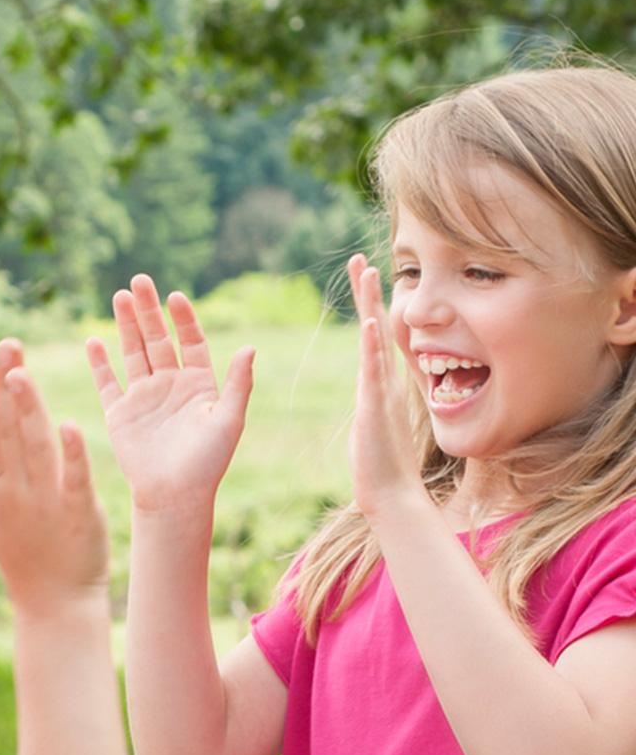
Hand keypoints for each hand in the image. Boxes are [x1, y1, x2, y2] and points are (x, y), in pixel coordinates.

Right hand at [0, 340, 108, 614]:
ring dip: (28, 411)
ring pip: (35, 449)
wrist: (53, 605)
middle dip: (3, 389)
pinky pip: (74, 480)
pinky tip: (69, 425)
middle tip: (2, 346)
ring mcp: (45, 503)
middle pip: (7, 432)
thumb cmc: (23, 557)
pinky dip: (72, 454)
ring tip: (22, 373)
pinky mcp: (78, 515)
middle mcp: (15, 491)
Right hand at [85, 273, 254, 514]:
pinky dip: (99, 363)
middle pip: (158, 339)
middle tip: (140, 281)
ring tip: (119, 296)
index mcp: (199, 385)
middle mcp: (170, 386)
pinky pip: (107, 382)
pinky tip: (93, 341)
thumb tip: (249, 347)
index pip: (191, 342)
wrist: (174, 497)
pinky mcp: (120, 413)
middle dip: (149, 311)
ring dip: (126, 326)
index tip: (175, 297)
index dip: (183, 319)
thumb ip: (238, 384)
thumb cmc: (207, 463)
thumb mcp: (228, 420)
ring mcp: (143, 397)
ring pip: (133, 352)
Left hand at [347, 255, 426, 520]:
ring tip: (369, 272)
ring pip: (375, 341)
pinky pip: (374, 371)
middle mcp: (383, 382)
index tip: (364, 278)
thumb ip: (371, 407)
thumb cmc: (380, 466)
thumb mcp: (371, 426)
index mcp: (378, 386)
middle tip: (362, 260)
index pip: (371, 339)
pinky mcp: (376, 407)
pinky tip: (370, 322)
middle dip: (368, 293)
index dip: (368, 308)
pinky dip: (372, 346)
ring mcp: (381, 392)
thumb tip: (369, 398)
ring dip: (372, 306)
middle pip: (375, 328)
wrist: (392, 494)